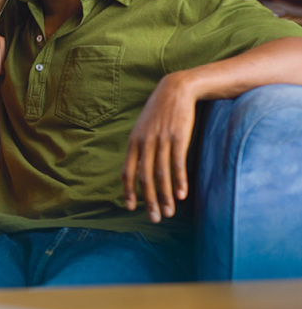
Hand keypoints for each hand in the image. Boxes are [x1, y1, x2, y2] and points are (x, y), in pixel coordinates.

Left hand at [122, 72, 196, 222]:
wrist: (176, 89)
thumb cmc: (160, 112)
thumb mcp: (143, 128)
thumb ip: (140, 146)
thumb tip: (139, 167)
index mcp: (133, 142)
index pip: (127, 172)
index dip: (129, 191)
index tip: (132, 208)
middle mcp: (144, 143)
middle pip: (144, 178)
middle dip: (149, 201)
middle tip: (155, 219)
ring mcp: (161, 140)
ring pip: (161, 174)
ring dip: (165, 196)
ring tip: (169, 213)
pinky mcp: (178, 137)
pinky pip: (177, 163)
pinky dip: (179, 181)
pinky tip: (182, 195)